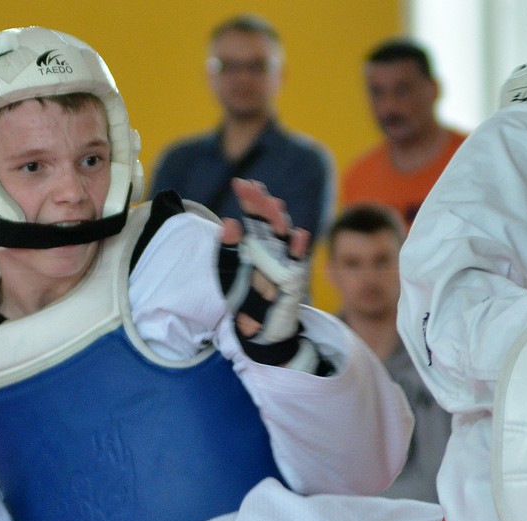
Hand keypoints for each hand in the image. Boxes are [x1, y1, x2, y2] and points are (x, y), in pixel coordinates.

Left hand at [219, 178, 310, 345]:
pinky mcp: (293, 281)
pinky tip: (299, 236)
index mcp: (257, 244)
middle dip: (262, 206)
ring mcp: (285, 263)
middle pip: (270, 222)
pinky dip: (299, 251)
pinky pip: (298, 264)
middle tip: (253, 189)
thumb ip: (228, 250)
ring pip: (284, 238)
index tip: (242, 183)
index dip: (251, 200)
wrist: (259, 331)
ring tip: (274, 205)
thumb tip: (229, 223)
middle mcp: (273, 250)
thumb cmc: (245, 300)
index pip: (254, 217)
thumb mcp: (230, 274)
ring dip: (280, 222)